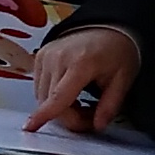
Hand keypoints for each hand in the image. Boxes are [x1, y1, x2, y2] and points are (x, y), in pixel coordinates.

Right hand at [26, 25, 140, 132]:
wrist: (108, 27)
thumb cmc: (117, 50)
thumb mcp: (123, 79)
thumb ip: (110, 105)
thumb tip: (98, 126)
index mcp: (81, 63)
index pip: (58, 96)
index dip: (45, 115)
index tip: (31, 127)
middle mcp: (58, 58)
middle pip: (51, 102)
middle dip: (70, 117)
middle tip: (91, 115)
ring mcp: (46, 56)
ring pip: (42, 97)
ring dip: (60, 108)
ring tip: (83, 103)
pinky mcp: (40, 56)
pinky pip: (40, 87)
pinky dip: (52, 97)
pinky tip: (70, 93)